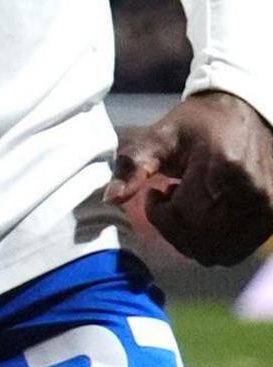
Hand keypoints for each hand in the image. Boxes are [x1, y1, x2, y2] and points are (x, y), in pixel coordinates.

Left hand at [103, 92, 272, 264]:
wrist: (249, 114)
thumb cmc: (200, 123)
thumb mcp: (161, 135)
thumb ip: (133, 165)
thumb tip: (110, 198)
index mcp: (224, 169)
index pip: (183, 217)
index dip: (159, 213)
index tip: (156, 192)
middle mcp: (252, 194)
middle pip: (200, 241)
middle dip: (173, 228)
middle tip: (171, 200)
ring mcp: (267, 209)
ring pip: (218, 253)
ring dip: (193, 238)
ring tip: (190, 205)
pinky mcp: (272, 218)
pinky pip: (235, 250)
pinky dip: (213, 241)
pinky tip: (206, 213)